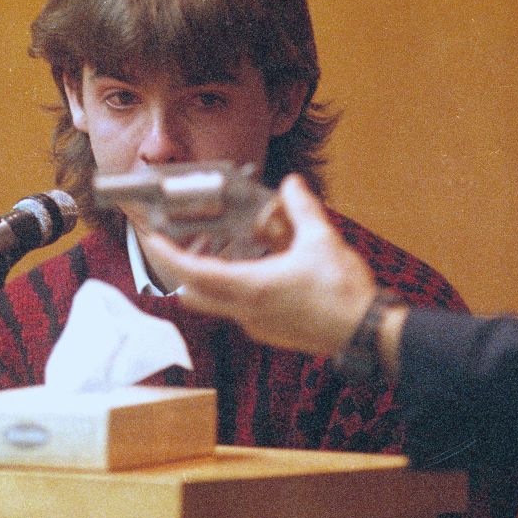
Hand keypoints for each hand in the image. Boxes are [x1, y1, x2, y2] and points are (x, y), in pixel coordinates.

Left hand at [143, 174, 380, 356]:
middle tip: (166, 244)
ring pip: (214, 302)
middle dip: (175, 268)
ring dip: (203, 278)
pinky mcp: (269, 331)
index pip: (193, 272)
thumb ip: (302, 208)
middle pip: (193, 292)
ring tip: (205, 250)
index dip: (166, 255)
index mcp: (252, 288)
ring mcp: (256, 325)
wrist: (366, 334)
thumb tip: (292, 184)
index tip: (151, 238)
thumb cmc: (344, 294)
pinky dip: (229, 288)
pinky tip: (246, 270)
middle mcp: (246, 311)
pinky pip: (235, 309)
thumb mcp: (322, 241)